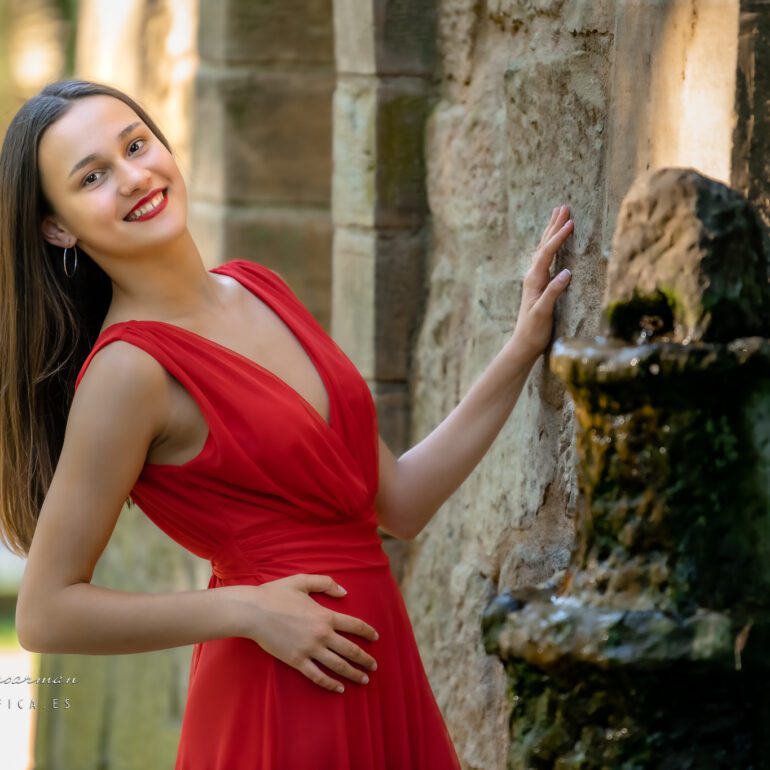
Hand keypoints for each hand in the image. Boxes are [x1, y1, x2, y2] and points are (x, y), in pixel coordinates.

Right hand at [225, 574, 378, 692]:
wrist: (253, 612)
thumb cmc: (276, 593)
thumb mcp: (303, 581)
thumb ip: (326, 583)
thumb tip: (344, 592)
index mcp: (325, 615)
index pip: (355, 625)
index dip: (368, 632)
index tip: (376, 637)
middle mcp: (321, 635)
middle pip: (351, 649)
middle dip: (365, 659)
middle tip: (374, 666)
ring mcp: (309, 650)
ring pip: (338, 665)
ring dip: (353, 673)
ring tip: (364, 679)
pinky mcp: (297, 661)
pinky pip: (317, 675)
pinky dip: (330, 684)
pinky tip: (339, 688)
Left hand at [508, 205, 573, 362]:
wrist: (524, 344)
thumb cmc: (534, 330)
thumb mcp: (543, 313)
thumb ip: (553, 292)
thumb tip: (566, 273)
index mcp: (534, 280)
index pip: (547, 253)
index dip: (559, 237)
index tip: (571, 223)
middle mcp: (532, 276)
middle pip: (543, 245)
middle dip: (554, 225)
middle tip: (563, 206)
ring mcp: (534, 280)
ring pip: (543, 249)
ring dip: (551, 231)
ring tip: (558, 215)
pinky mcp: (538, 285)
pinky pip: (545, 258)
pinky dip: (550, 245)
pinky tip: (552, 242)